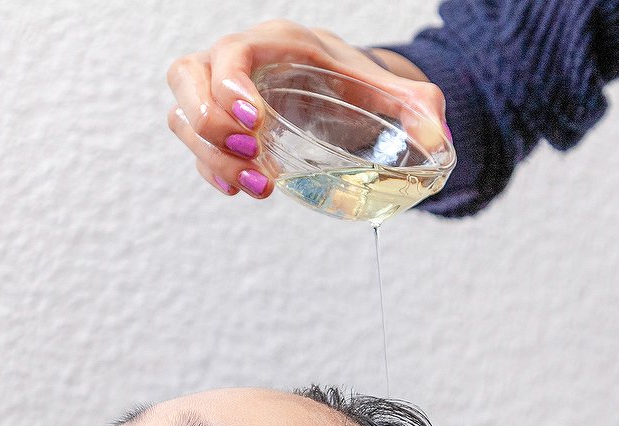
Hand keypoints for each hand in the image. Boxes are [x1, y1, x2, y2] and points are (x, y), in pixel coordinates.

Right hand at [165, 19, 445, 198]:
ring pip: (181, 115)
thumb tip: (437, 136)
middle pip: (186, 76)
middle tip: (250, 153)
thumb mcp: (386, 89)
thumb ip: (417, 107)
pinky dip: (209, 169)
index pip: (232, 52)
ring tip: (258, 185)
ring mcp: (217, 95)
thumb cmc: (353, 83)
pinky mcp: (215, 128)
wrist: (336, 90)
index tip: (255, 121)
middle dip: (208, 120)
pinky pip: (193, 146)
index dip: (231, 84)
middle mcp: (234, 63)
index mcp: (274, 43)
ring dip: (209, 155)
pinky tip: (238, 189)